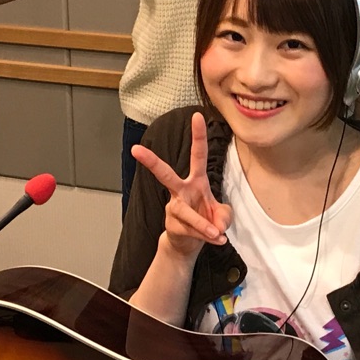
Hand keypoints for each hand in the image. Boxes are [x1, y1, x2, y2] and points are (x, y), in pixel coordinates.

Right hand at [132, 112, 232, 259]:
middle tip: (135, 149)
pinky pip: (192, 231)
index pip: (197, 154)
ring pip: (188, 214)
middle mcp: (182, 190)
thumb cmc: (206, 220)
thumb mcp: (222, 215)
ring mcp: (174, 207)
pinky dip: (207, 236)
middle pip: (164, 173)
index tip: (196, 115)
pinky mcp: (172, 225)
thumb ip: (224, 215)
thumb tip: (218, 225)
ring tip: (218, 234)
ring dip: (204, 225)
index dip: (198, 135)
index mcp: (196, 180)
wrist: (189, 244)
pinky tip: (217, 240)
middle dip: (151, 161)